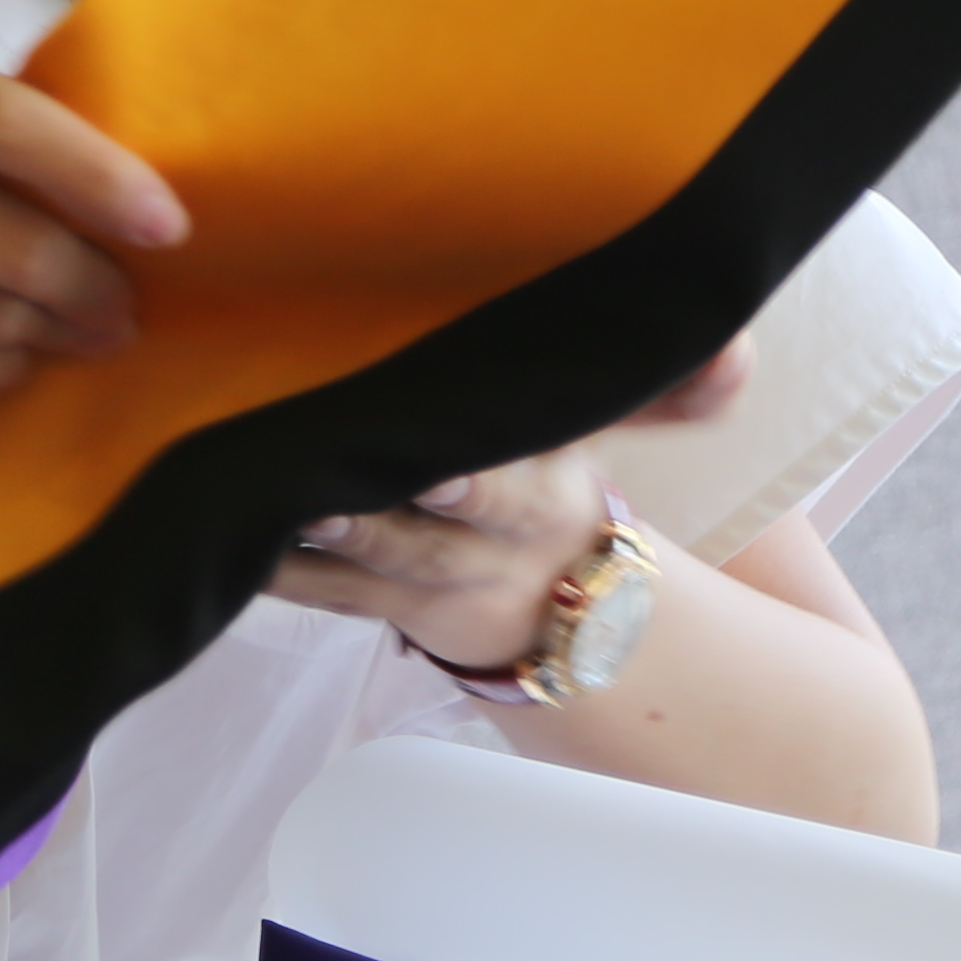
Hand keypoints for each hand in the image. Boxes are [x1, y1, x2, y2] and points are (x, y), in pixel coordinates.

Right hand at [0, 34, 188, 521]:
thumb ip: (0, 130)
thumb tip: (142, 200)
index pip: (9, 124)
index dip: (100, 178)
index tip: (170, 228)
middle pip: (6, 243)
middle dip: (89, 285)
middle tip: (123, 308)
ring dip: (44, 334)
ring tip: (76, 333)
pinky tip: (5, 359)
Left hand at [259, 334, 737, 660]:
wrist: (562, 613)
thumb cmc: (554, 484)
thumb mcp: (603, 437)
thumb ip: (662, 387)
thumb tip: (738, 347)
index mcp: (547, 484)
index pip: (515, 474)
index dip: (477, 476)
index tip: (438, 462)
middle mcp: (486, 534)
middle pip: (428, 531)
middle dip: (381, 513)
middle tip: (325, 490)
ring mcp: (427, 573)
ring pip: (368, 564)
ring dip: (316, 543)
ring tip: (265, 507)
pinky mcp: (372, 601)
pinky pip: (316, 593)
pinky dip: (272, 570)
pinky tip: (223, 537)